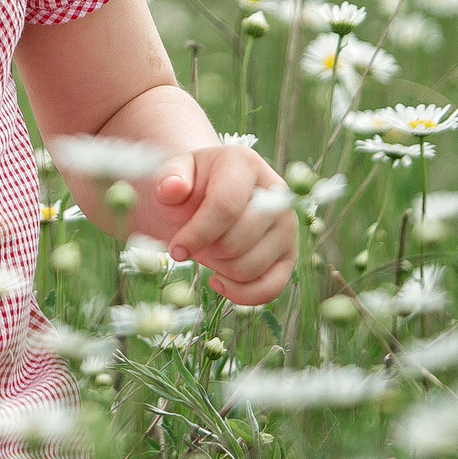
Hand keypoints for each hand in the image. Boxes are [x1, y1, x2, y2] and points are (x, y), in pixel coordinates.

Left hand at [138, 143, 295, 305]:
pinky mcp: (289, 255)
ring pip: (249, 268)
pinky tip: (218, 281)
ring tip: (209, 250)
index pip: (225, 206)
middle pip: (236, 242)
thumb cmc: (191, 187)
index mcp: (245, 164)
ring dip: (218, 268)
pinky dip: (240, 294)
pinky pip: (270, 289)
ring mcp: (287, 227)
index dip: (197, 233)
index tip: (176, 249)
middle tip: (194, 241)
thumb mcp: (174, 176)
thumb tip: (172, 188)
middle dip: (206, 250)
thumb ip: (168, 180)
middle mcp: (276, 194)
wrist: (210, 196)